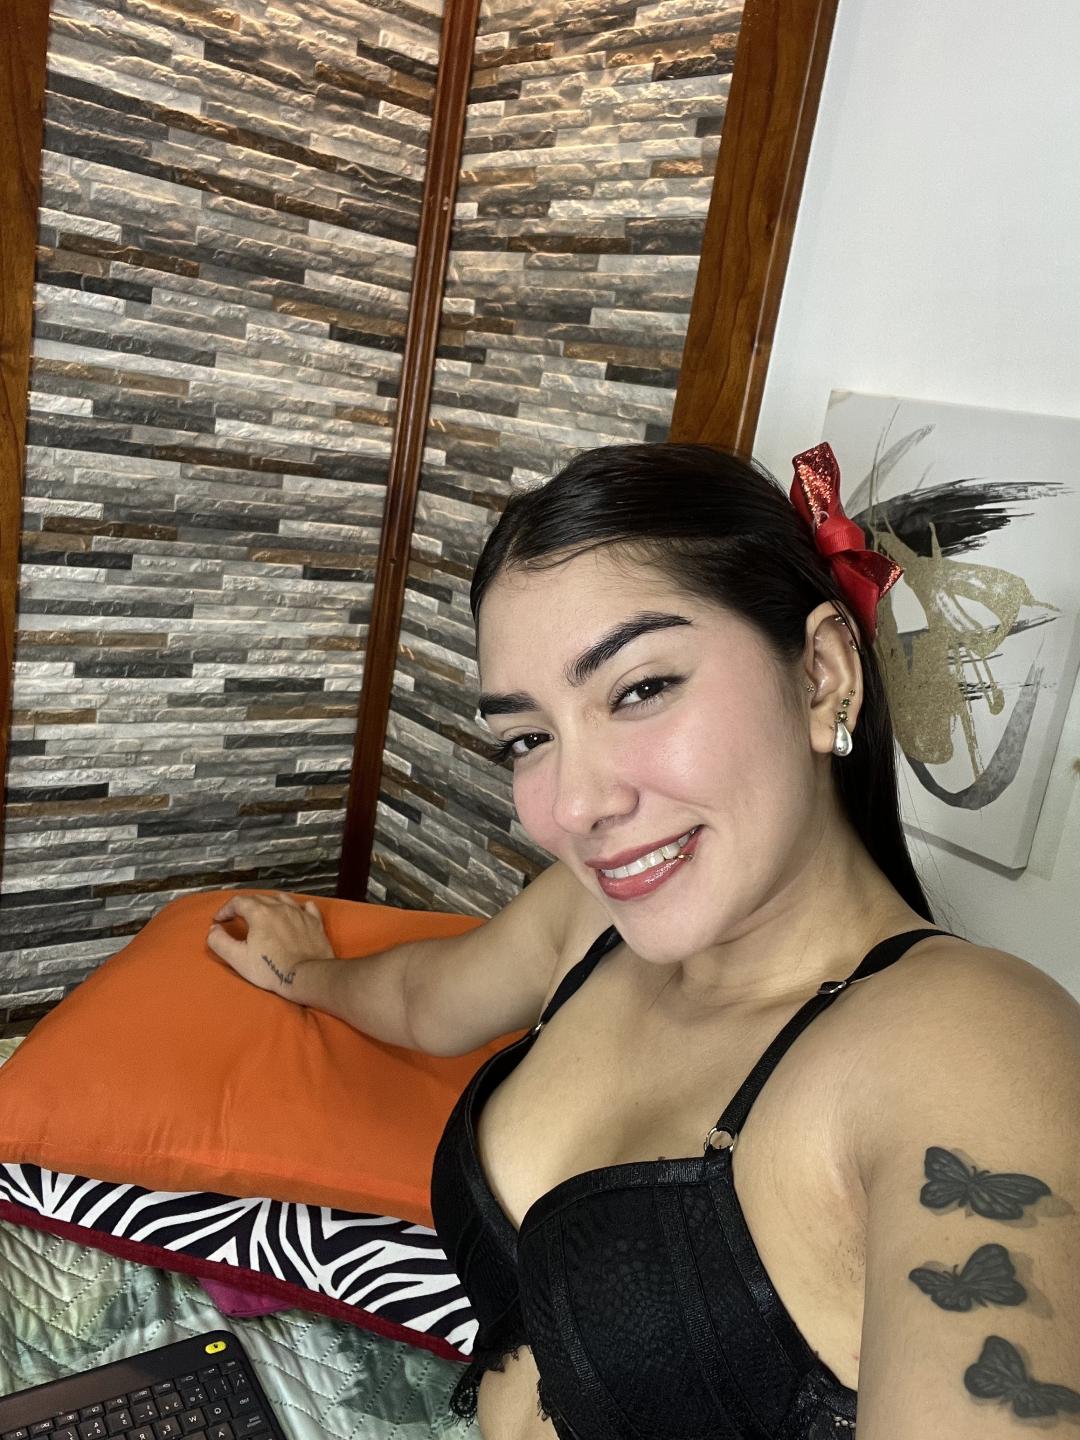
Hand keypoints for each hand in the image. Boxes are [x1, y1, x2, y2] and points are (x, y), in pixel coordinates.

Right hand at [207, 893, 334, 995]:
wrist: (307, 975)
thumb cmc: (271, 968)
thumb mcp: (238, 958)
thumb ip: (220, 942)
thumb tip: (214, 929)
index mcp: (260, 913)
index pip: (238, 902)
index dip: (226, 909)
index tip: (219, 920)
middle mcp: (280, 907)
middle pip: (259, 898)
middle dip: (245, 906)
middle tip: (238, 917)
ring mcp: (300, 912)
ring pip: (281, 899)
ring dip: (269, 903)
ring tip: (264, 913)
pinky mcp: (315, 921)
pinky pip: (306, 907)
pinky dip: (297, 907)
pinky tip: (295, 912)